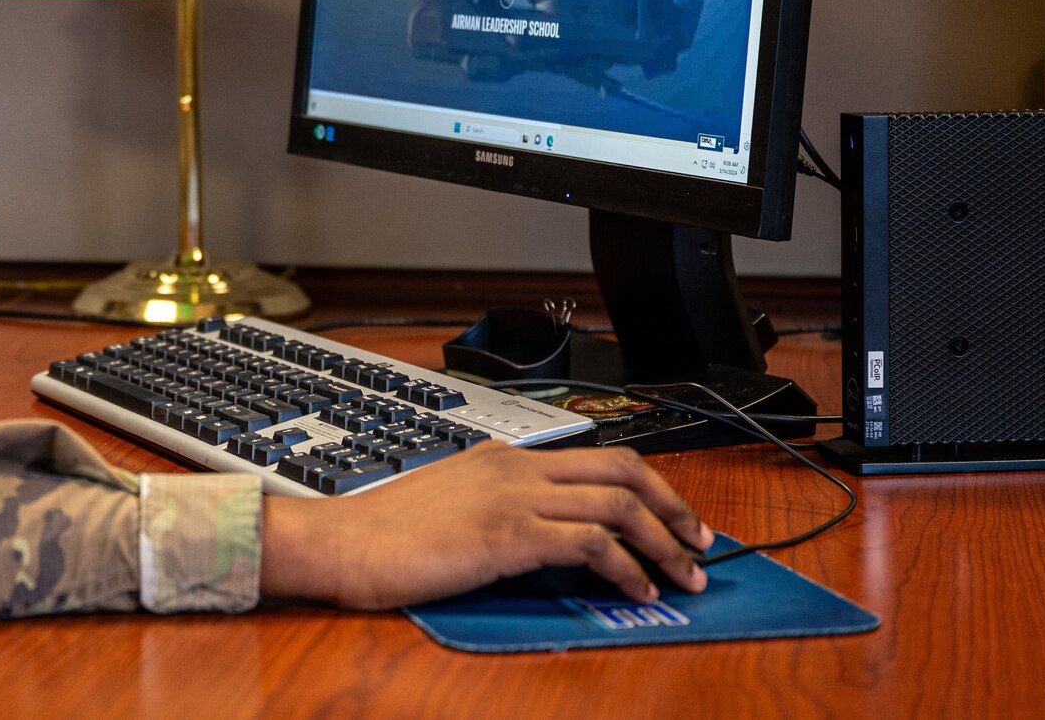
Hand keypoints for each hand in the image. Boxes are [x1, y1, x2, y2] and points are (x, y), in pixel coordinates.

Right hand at [258, 442, 711, 607]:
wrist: (343, 542)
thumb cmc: (383, 534)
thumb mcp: (450, 504)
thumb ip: (495, 505)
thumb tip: (540, 536)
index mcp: (501, 454)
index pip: (594, 458)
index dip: (647, 486)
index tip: (672, 517)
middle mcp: (515, 465)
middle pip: (623, 469)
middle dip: (674, 506)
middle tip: (701, 543)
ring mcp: (513, 496)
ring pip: (619, 504)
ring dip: (664, 543)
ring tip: (686, 577)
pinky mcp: (510, 533)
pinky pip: (593, 544)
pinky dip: (628, 568)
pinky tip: (638, 590)